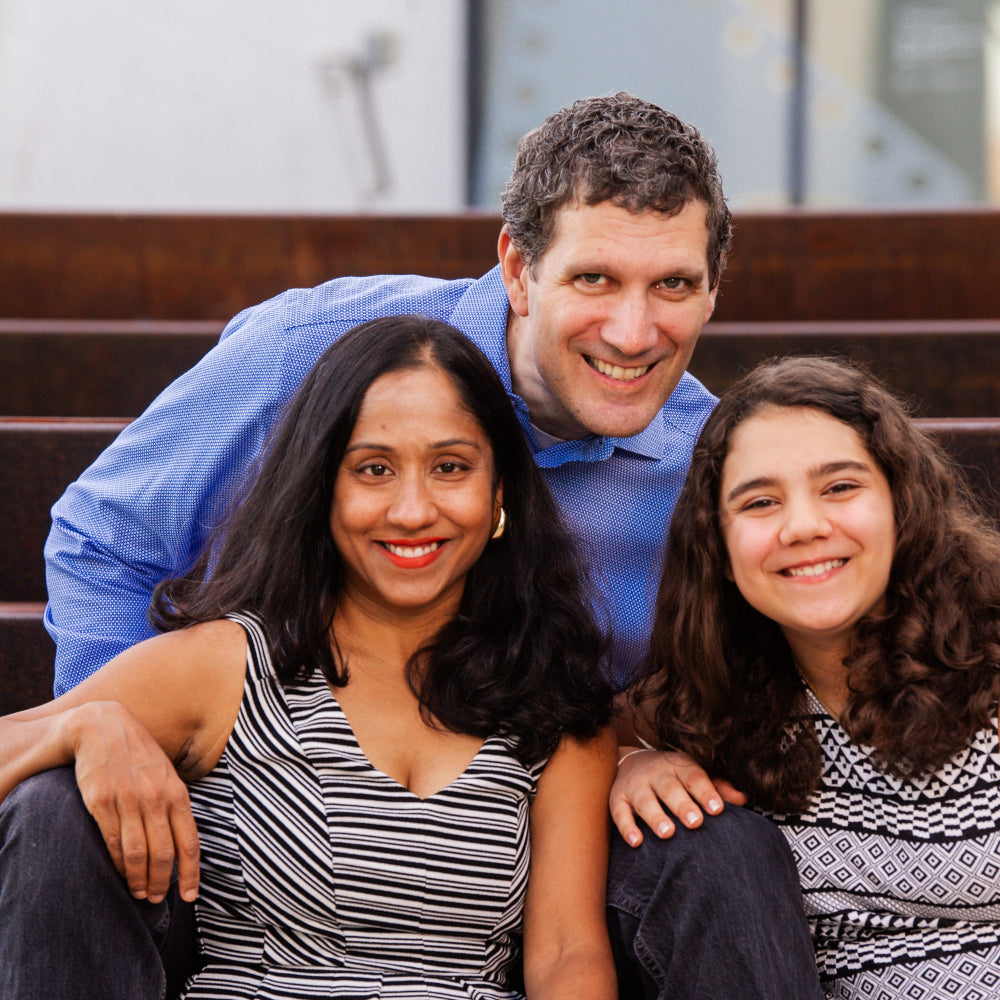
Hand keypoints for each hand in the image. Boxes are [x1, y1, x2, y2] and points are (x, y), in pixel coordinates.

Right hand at [67, 701, 199, 902]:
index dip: (191, 874)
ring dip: (139, 880)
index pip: (189, 842)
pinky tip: (120, 873)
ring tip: (139, 893)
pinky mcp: (101, 803)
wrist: (102, 727)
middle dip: (162, 883)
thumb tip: (182, 840)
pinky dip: (118, 864)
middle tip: (156, 899)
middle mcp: (155, 799)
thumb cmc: (138, 755)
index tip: (190, 896)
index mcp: (176, 792)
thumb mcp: (165, 773)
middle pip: (164, 855)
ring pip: (138, 854)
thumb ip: (174, 803)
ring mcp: (128, 801)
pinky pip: (112, 843)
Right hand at [609, 748, 745, 845]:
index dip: (705, 792)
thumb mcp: (692, 774)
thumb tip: (742, 799)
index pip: (693, 777)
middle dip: (682, 805)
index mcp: (678, 766)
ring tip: (668, 833)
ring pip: (644, 800)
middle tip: (695, 822)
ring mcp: (635, 785)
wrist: (630, 761)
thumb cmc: (671, 776)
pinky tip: (636, 841)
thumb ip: (716, 786)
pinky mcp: (617, 798)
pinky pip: (619, 812)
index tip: (717, 809)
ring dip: (656, 816)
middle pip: (669, 788)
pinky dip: (626, 827)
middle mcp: (656, 773)